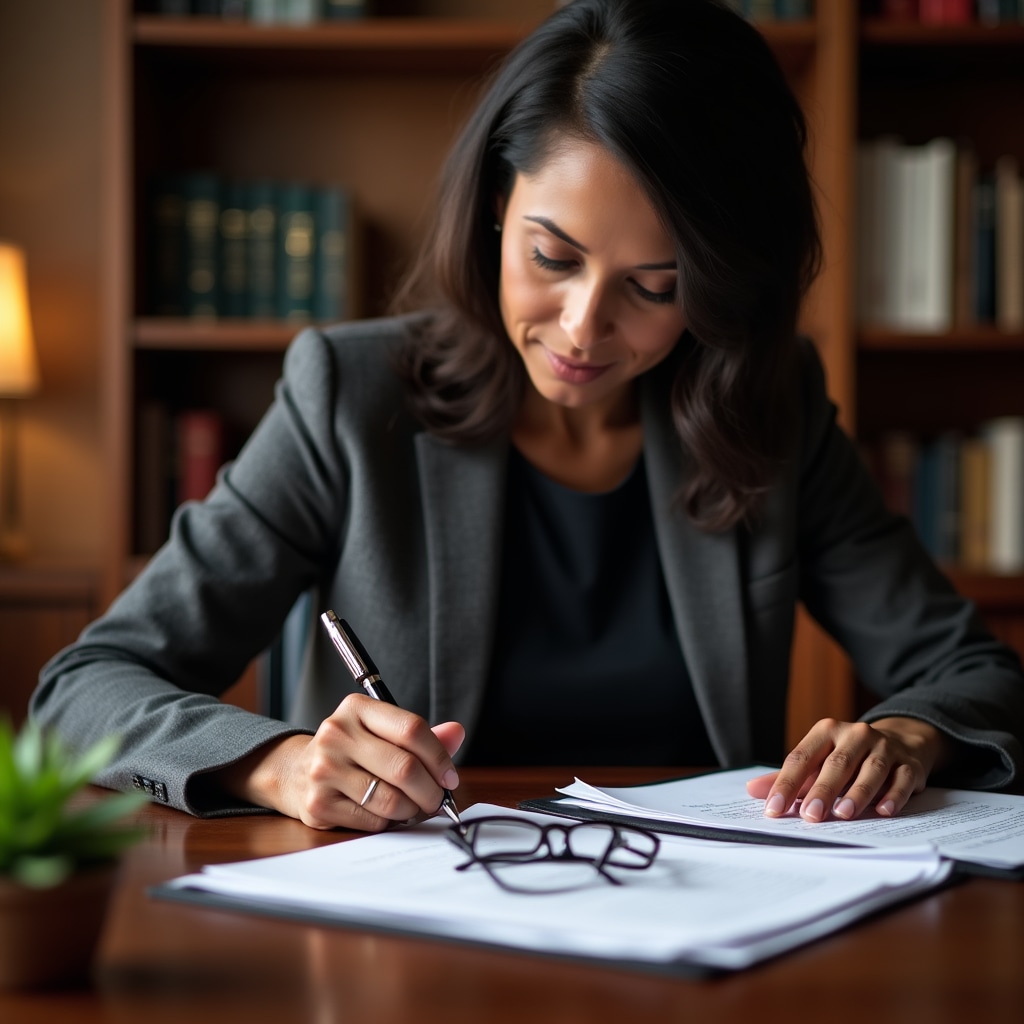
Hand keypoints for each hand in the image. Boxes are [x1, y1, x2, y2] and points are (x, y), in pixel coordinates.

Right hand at [218, 693, 464, 831]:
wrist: (295, 771)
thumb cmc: (351, 750)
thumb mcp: (381, 731)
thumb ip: (420, 735)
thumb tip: (457, 732)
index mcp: (357, 708)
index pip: (411, 729)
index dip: (439, 757)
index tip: (450, 777)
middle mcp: (337, 734)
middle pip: (404, 768)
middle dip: (431, 791)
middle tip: (438, 800)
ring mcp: (324, 770)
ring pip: (390, 799)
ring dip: (412, 809)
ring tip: (413, 807)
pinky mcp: (318, 804)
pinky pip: (372, 820)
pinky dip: (388, 821)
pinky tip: (386, 813)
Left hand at [745, 716, 950, 822]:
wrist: (899, 741)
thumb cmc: (848, 757)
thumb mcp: (817, 762)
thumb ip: (788, 777)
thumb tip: (752, 790)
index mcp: (826, 732)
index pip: (801, 757)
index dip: (786, 784)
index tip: (774, 809)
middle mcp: (855, 735)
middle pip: (836, 764)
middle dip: (822, 790)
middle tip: (810, 815)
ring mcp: (884, 747)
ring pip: (871, 769)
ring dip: (857, 792)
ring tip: (843, 813)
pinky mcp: (909, 763)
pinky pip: (901, 779)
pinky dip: (893, 795)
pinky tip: (883, 811)